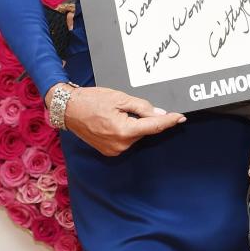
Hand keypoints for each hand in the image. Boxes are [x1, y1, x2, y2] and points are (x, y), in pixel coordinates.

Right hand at [54, 85, 184, 155]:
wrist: (68, 110)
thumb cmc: (91, 101)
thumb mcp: (119, 98)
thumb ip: (142, 107)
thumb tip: (159, 113)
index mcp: (124, 130)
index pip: (154, 126)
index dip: (169, 121)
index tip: (181, 117)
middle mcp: (121, 145)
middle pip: (144, 131)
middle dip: (144, 119)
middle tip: (128, 106)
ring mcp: (114, 150)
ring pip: (135, 136)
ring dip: (134, 125)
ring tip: (116, 113)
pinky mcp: (109, 151)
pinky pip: (126, 140)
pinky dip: (126, 131)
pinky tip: (114, 121)